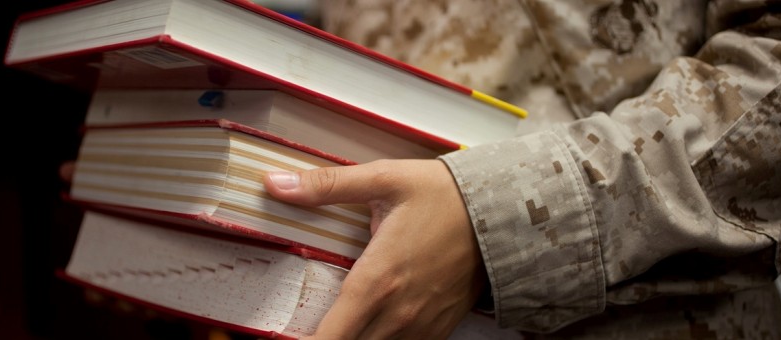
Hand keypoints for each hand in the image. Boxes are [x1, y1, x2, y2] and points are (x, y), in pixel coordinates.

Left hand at [264, 159, 485, 338]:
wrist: (505, 212)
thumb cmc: (444, 195)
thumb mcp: (384, 179)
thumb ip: (327, 186)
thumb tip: (275, 184)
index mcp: (377, 281)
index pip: (328, 338)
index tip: (285, 339)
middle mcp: (397, 314)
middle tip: (305, 330)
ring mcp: (421, 326)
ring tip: (337, 326)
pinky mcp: (439, 328)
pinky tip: (372, 326)